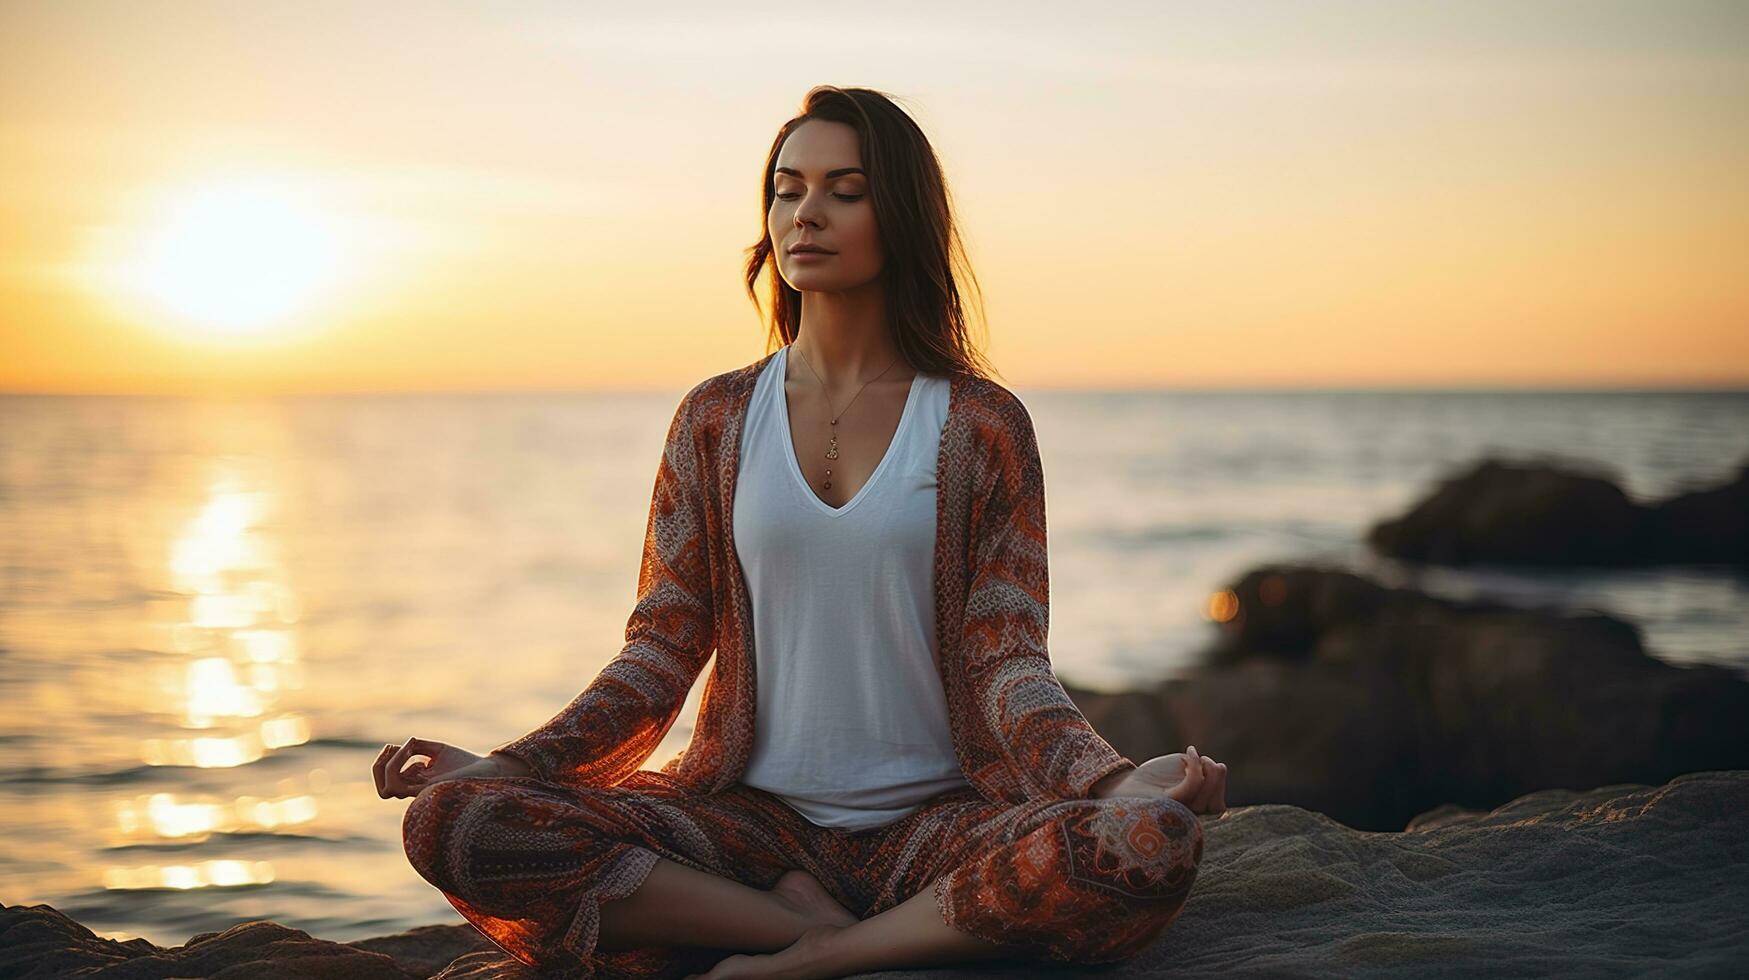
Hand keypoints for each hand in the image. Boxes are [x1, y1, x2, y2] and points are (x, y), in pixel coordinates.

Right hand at [372, 738, 514, 798]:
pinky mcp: (426, 790)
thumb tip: (399, 747)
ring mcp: (419, 792)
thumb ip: (416, 747)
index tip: (399, 746)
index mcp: (416, 782)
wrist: (484, 768)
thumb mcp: (436, 749)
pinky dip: (398, 763)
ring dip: (388, 764)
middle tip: (391, 748)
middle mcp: (415, 790)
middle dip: (379, 766)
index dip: (385, 762)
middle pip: (382, 789)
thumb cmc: (463, 760)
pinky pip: (398, 784)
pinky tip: (415, 748)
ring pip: (387, 788)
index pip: (388, 780)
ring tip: (405, 746)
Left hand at [1102, 745, 1227, 815]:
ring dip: (1206, 769)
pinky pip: (1191, 785)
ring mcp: (1178, 811)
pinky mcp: (1167, 802)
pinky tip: (1190, 751)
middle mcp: (1187, 817)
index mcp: (1193, 813)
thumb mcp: (1183, 772)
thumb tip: (1219, 768)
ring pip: (1206, 795)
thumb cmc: (1154, 777)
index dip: (1219, 785)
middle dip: (1216, 778)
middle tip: (1204, 761)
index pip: (1218, 807)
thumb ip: (1203, 773)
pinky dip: (1195, 765)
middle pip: (1217, 804)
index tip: (1210, 766)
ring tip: (1193, 755)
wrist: (1124, 783)